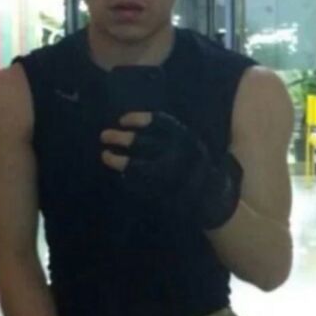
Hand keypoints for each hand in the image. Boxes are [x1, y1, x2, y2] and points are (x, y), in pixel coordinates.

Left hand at [100, 112, 242, 229]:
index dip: (136, 119)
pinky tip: (119, 173)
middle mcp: (174, 155)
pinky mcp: (161, 193)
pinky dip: (126, 178)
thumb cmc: (194, 163)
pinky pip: (138, 184)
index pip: (156, 123)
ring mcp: (167, 176)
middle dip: (120, 138)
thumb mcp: (186, 141)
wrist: (211, 195)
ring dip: (117, 160)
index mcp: (183, 139)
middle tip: (104, 135)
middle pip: (140, 143)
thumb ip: (167, 133)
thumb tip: (137, 123)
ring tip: (104, 155)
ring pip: (135, 166)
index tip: (122, 120)